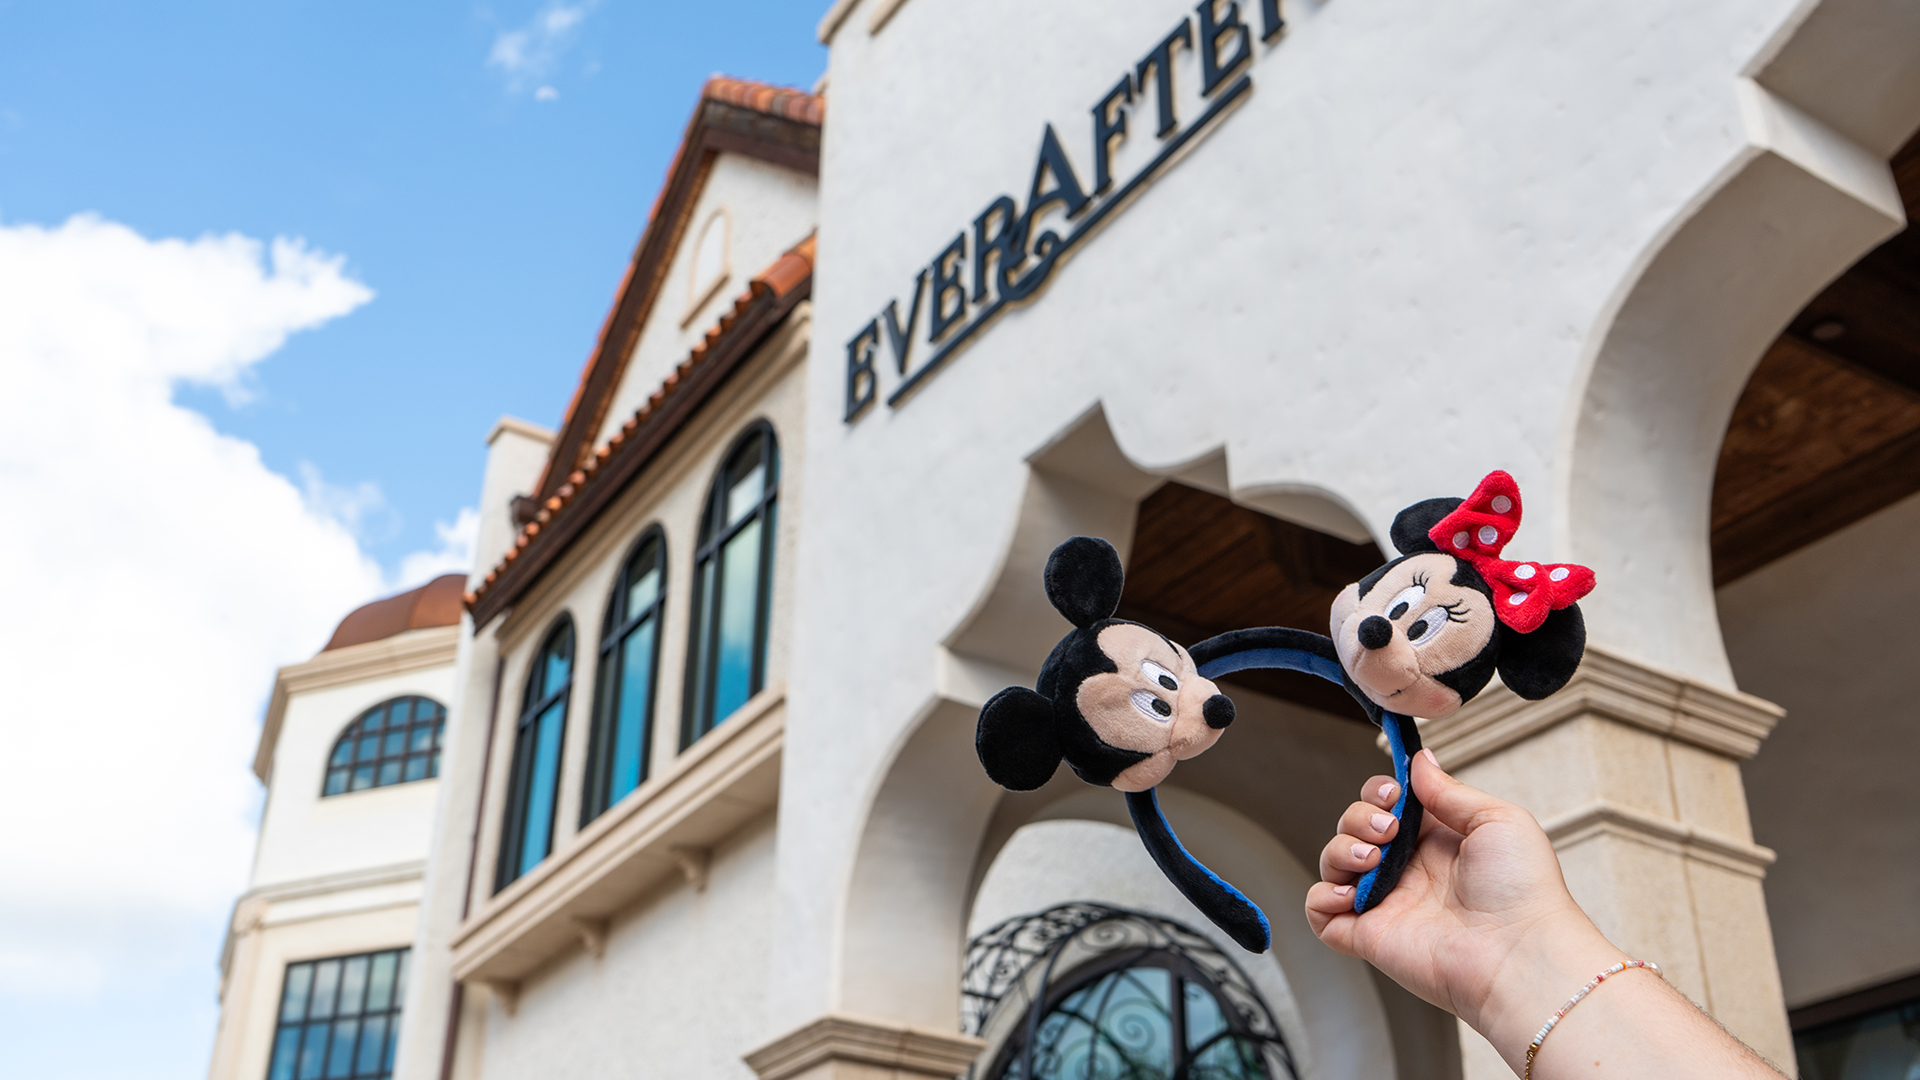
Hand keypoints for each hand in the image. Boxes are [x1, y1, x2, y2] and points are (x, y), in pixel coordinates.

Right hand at [1304, 749, 1622, 1061]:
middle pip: (1355, 827)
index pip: (1387, 806)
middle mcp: (1408, 871)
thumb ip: (1448, 790)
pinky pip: (1321, 912)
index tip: (1392, 793)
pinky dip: (1322, 895)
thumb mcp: (1497, 819)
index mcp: (1436, 842)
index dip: (1380, 793)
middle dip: (1359, 816)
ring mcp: (1386, 903)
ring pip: (1334, 862)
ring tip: (1372, 857)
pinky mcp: (1368, 935)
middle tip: (1388, 828)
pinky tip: (1349, 891)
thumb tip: (1419, 761)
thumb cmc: (1522, 891)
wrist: (1518, 954)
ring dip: (1341, 848)